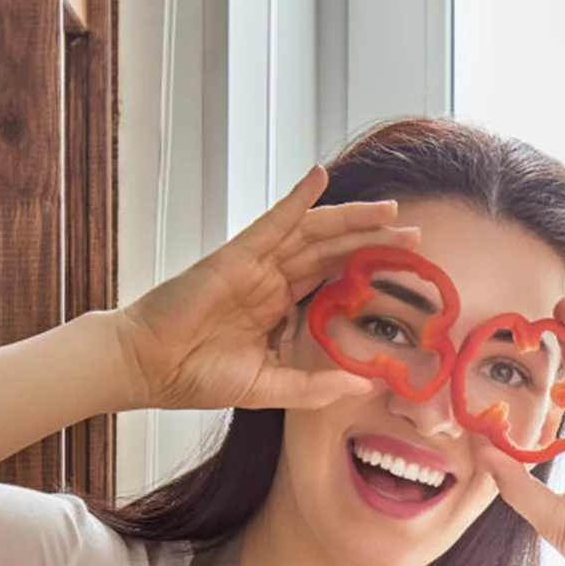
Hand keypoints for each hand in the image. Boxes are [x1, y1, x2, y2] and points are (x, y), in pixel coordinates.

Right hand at [113, 167, 417, 412]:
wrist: (149, 369)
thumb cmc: (197, 376)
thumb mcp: (270, 387)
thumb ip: (315, 386)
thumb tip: (362, 386)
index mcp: (279, 307)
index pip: (334, 280)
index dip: (370, 271)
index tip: (407, 270)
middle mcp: (271, 280)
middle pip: (333, 251)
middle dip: (374, 240)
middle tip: (415, 234)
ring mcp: (255, 264)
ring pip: (313, 233)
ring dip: (351, 218)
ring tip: (389, 209)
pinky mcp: (235, 256)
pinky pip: (272, 222)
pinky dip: (296, 200)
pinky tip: (319, 178)